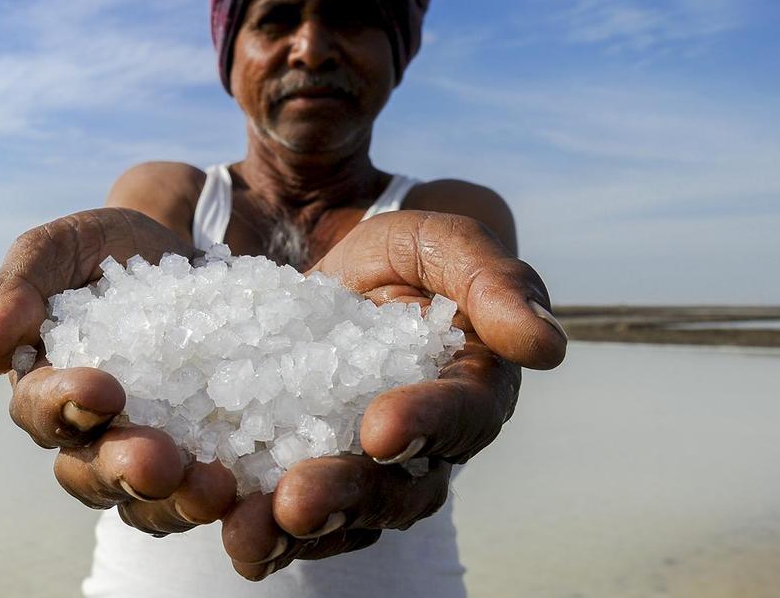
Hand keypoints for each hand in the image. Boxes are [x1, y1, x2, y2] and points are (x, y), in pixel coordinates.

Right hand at [0, 207, 236, 533]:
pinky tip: (247, 483)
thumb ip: (16, 290)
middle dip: (123, 469)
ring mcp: (142, 448)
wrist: (178, 248)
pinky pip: (200, 489)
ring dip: (174, 498)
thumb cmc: (101, 248)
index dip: (66, 407)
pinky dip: (220, 492)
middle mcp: (86, 433)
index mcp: (42, 387)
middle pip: (91, 472)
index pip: (40, 410)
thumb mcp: (57, 250)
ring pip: (145, 498)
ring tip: (211, 486)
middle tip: (158, 463)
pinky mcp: (197, 451)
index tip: (105, 390)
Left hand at [220, 210, 561, 578]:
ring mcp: (371, 469)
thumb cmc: (409, 253)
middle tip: (298, 501)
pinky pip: (300, 517)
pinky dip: (270, 532)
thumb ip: (494, 283)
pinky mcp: (316, 471)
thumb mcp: (444, 243)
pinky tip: (233, 536)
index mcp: (473, 387)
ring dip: (301, 531)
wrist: (346, 265)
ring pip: (349, 516)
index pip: (462, 414)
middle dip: (349, 495)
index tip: (382, 428)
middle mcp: (431, 445)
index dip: (427, 423)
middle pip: (400, 487)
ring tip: (252, 535)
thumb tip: (546, 345)